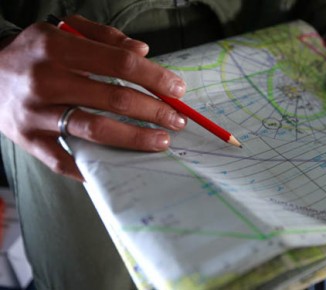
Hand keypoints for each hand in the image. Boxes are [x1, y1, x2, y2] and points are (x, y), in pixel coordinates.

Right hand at [0, 15, 186, 180]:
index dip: (155, 77)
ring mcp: (36, 114)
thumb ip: (104, 37)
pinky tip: (119, 167)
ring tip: (160, 141)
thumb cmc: (32, 53)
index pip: (121, 63)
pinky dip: (93, 167)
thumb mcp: (63, 31)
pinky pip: (64, 161)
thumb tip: (142, 51)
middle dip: (155, 111)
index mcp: (57, 48)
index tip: (176, 89)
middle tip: (176, 119)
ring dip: (136, 138)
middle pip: (115, 98)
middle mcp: (46, 81)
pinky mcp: (29, 140)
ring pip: (97, 130)